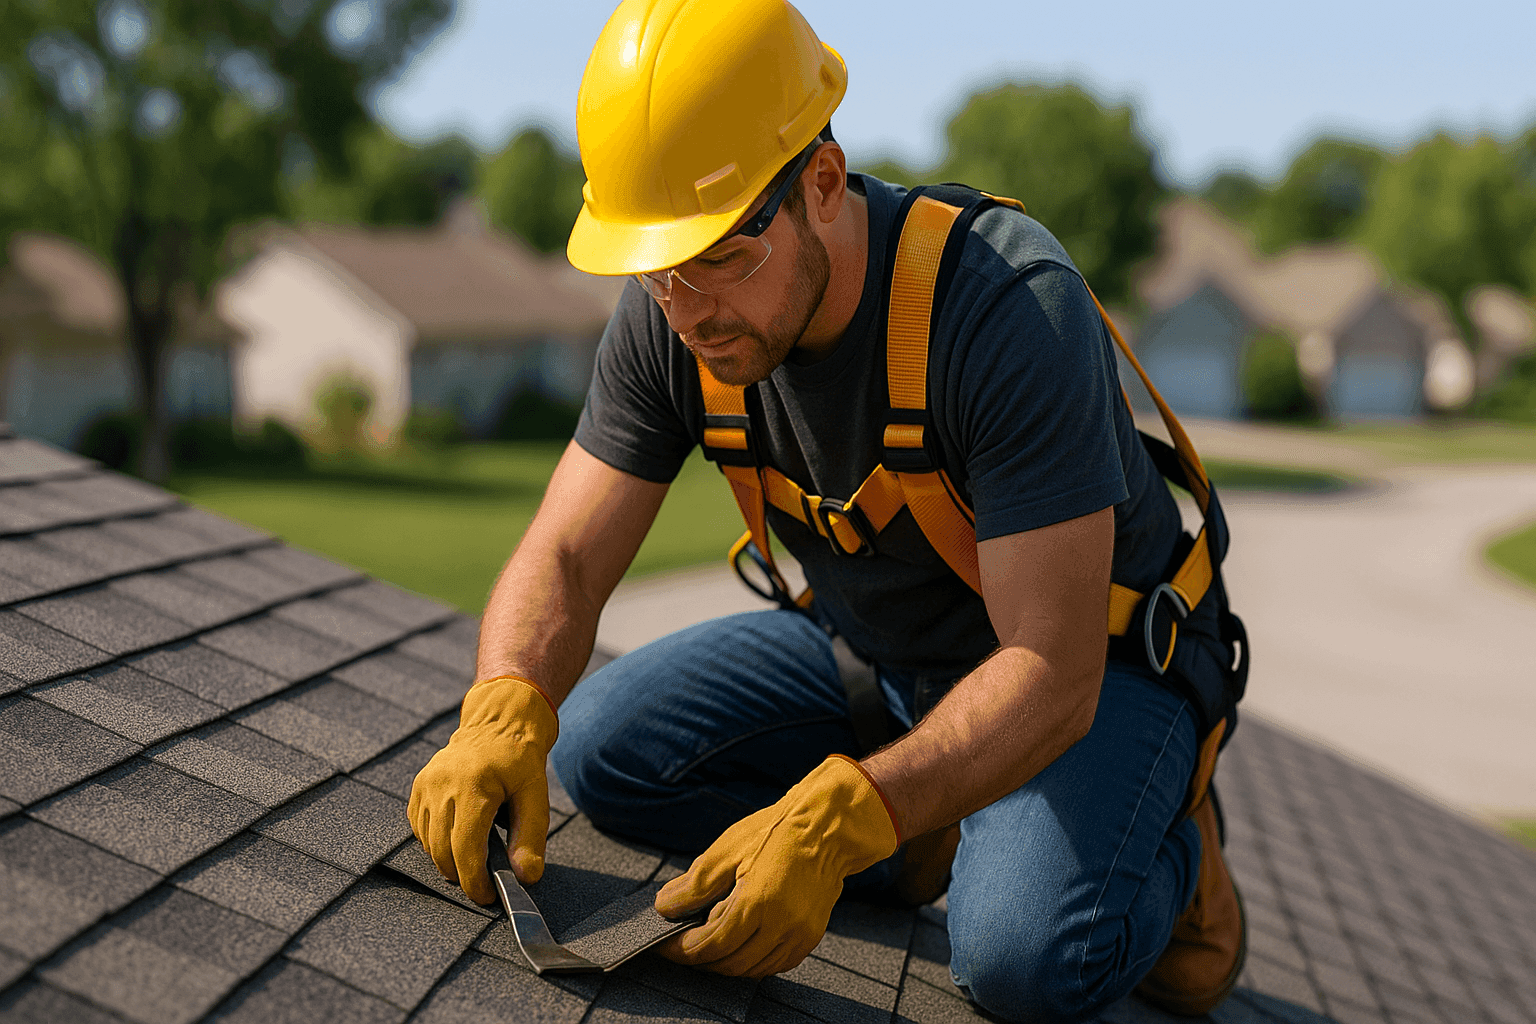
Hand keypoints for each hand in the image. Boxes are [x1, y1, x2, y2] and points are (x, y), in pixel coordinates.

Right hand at [408, 675, 557, 903]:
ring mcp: (426, 784)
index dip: (474, 881)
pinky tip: (456, 837)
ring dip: (448, 860)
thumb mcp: (535, 797)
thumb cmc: (520, 761)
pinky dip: (435, 842)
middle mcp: (443, 784)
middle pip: (442, 851)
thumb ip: (530, 839)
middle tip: (483, 884)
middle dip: (461, 876)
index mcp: (474, 786)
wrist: (500, 722)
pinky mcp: (419, 786)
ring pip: (427, 843)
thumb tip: (526, 878)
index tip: (487, 896)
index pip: (465, 849)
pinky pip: (420, 828)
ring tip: (473, 859)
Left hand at [653, 755, 900, 976]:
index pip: (710, 945)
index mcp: (757, 903)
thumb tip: (665, 907)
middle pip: (729, 964)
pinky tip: (738, 943)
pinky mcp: (810, 937)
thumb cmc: (778, 831)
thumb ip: (694, 884)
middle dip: (700, 959)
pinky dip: (751, 961)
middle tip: (681, 943)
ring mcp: (799, 935)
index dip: (681, 949)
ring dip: (725, 962)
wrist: (828, 826)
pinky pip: (774, 964)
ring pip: (752, 970)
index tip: (663, 943)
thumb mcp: (728, 849)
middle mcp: (781, 926)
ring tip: (707, 942)